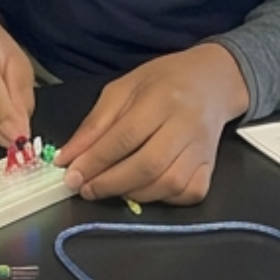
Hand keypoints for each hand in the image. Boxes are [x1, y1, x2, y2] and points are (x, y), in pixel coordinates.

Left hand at [55, 44, 249, 205]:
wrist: (211, 81)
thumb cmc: (163, 81)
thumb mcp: (122, 89)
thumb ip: (95, 124)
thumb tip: (67, 158)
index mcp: (161, 98)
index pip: (124, 137)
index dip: (95, 160)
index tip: (71, 176)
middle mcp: (186, 125)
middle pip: (147, 165)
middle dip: (110, 183)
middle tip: (85, 189)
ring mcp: (203, 148)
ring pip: (168, 184)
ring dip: (132, 194)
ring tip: (109, 188)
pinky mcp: (211, 166)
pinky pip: (188, 193)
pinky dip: (163, 199)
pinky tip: (143, 189)